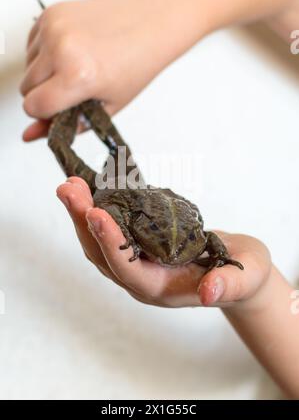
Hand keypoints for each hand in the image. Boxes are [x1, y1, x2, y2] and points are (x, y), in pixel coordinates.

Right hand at [20, 0, 169, 140]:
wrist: (148, 23)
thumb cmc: (135, 64)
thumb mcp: (106, 106)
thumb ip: (67, 124)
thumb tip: (32, 134)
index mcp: (78, 75)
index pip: (33, 107)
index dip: (46, 113)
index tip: (60, 108)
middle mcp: (62, 48)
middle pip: (26, 88)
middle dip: (44, 94)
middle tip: (74, 88)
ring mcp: (53, 27)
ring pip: (27, 66)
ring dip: (44, 73)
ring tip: (77, 66)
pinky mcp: (50, 12)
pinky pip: (30, 44)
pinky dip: (45, 53)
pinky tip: (72, 52)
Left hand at [56, 177, 271, 307]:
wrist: (238, 272)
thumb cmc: (244, 275)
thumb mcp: (245, 277)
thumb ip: (230, 284)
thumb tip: (209, 293)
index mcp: (161, 288)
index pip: (127, 268)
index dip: (110, 242)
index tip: (96, 213)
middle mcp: (141, 278)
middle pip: (101, 254)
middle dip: (83, 221)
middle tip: (68, 188)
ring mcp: (137, 263)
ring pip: (99, 243)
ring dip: (82, 214)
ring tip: (71, 184)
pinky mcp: (139, 248)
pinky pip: (111, 231)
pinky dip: (97, 211)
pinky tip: (91, 189)